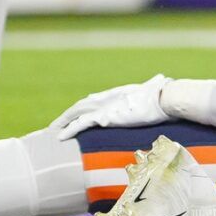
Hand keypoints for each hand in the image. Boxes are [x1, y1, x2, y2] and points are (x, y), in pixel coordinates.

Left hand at [49, 74, 170, 139]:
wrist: (164, 99)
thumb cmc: (164, 96)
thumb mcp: (155, 88)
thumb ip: (154, 85)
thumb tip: (162, 78)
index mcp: (117, 94)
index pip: (93, 100)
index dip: (81, 108)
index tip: (72, 115)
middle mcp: (107, 98)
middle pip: (80, 106)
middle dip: (66, 116)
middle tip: (54, 126)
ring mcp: (105, 107)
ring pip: (76, 113)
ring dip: (62, 122)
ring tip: (51, 133)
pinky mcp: (105, 117)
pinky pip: (81, 124)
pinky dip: (69, 129)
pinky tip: (60, 137)